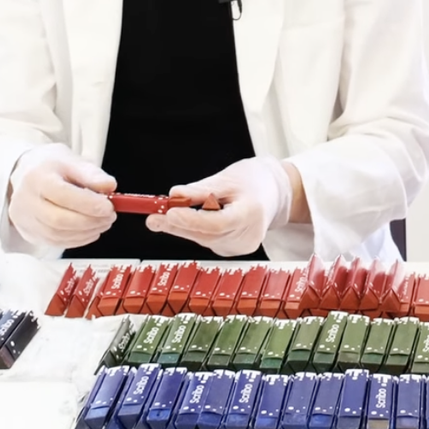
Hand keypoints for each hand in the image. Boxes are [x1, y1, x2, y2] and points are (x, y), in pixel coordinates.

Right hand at [7, 143, 118, 249]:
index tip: (108, 207)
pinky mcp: (29, 233)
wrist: (24, 175)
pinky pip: (55, 242)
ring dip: (86, 232)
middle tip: (109, 217)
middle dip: (90, 221)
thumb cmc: (49, 166)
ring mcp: (25, 219)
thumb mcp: (71, 160)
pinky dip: (77, 239)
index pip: (62, 195)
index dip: (88, 204)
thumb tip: (109, 186)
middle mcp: (26, 200)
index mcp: (36, 177)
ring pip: (57, 235)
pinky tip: (90, 231)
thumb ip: (91, 174)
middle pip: (58, 220)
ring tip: (103, 223)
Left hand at [151, 157, 298, 257]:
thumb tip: (174, 195)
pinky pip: (207, 240)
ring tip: (161, 215)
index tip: (170, 212)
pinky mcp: (233, 250)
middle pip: (206, 234)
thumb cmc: (254, 182)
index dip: (191, 220)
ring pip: (204, 239)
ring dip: (182, 228)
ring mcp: (241, 247)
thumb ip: (200, 190)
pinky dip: (193, 230)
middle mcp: (248, 236)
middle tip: (153, 218)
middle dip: (177, 226)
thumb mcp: (227, 178)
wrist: (274, 193)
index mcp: (251, 214)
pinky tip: (184, 219)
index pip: (218, 223)